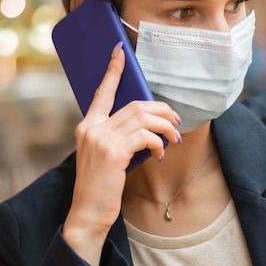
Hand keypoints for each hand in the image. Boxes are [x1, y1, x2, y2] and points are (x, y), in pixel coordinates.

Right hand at [62, 42, 181, 265]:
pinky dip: (159, 144)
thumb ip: (121, 137)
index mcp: (88, 126)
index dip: (113, 70)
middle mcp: (91, 127)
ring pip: (143, 118)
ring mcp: (100, 138)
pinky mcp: (112, 152)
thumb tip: (150, 126)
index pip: (102, 91)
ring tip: (174, 140)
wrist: (89, 214)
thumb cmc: (103, 186)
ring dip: (166, 127)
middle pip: (136, 105)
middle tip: (177, 122)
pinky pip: (145, 136)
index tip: (120, 50)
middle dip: (162, 110)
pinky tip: (160, 155)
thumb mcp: (108, 156)